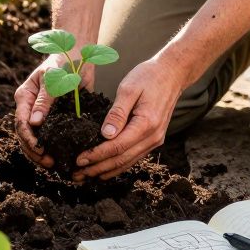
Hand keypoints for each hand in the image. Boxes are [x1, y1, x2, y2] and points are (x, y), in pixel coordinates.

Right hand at [14, 54, 95, 168]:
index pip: (21, 124)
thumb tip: (34, 123)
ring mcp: (42, 114)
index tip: (40, 151)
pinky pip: (52, 135)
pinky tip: (63, 156)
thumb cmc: (61, 64)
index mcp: (24, 98)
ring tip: (54, 164)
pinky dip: (55, 146)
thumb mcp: (52, 79)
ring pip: (37, 138)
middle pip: (25, 135)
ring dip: (42, 153)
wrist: (76, 56)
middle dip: (35, 151)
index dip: (29, 140)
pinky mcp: (56, 118)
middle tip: (49, 162)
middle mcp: (30, 108)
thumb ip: (44, 100)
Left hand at [73, 56, 188, 181]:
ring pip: (128, 162)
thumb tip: (105, 135)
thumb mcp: (129, 88)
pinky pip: (134, 157)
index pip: (117, 147)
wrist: (172, 74)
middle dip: (97, 168)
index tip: (79, 160)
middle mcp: (153, 137)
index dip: (97, 155)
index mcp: (146, 124)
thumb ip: (117, 112)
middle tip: (77, 174)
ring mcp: (155, 140)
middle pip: (122, 159)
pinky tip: (105, 169)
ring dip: (106, 171)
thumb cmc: (149, 77)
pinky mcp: (154, 139)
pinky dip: (118, 165)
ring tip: (86, 176)